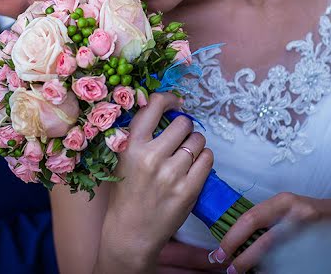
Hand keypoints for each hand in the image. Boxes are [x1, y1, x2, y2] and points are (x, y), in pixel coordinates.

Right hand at [95, 92, 213, 272]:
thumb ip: (141, 137)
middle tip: (180, 139)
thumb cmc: (127, 194)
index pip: (153, 106)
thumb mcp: (123, 160)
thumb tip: (166, 111)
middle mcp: (151, 157)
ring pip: (198, 141)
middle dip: (185, 128)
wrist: (131, 232)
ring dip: (195, 145)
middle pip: (183, 123)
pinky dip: (204, 160)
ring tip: (186, 156)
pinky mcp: (188, 189)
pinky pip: (207, 159)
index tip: (175, 102)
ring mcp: (171, 174)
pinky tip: (193, 167)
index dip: (168, 99)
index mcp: (131, 146)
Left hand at [210, 192, 330, 272]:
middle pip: (264, 240)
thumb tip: (235, 239)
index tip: (219, 251)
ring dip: (258, 265)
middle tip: (228, 267)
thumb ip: (266, 219)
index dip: (232, 237)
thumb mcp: (288, 209)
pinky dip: (279, 268)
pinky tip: (268, 271)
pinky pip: (295, 261)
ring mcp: (312, 230)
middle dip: (242, 257)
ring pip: (279, 254)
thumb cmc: (312, 214)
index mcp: (284, 201)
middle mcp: (298, 213)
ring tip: (243, 272)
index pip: (250, 218)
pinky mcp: (322, 245)